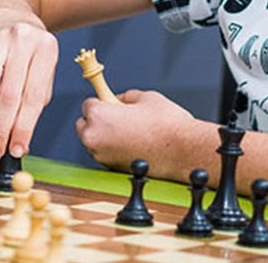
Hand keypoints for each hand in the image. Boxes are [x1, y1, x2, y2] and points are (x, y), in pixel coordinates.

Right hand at [0, 7, 58, 156]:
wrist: (8, 17)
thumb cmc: (30, 55)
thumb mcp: (43, 71)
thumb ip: (34, 103)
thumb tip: (20, 140)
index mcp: (47, 49)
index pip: (35, 96)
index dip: (24, 127)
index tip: (17, 149)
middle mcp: (24, 40)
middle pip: (11, 91)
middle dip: (3, 126)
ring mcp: (0, 38)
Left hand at [76, 89, 195, 174]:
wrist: (182, 152)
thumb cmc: (166, 125)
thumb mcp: (146, 98)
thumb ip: (126, 97)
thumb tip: (120, 101)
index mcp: (99, 116)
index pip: (88, 104)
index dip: (101, 102)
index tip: (109, 102)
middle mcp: (94, 138)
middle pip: (85, 124)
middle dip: (98, 120)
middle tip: (118, 116)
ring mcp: (102, 156)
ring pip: (95, 141)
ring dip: (105, 135)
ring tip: (130, 131)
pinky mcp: (112, 169)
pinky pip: (105, 154)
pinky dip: (113, 148)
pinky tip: (132, 144)